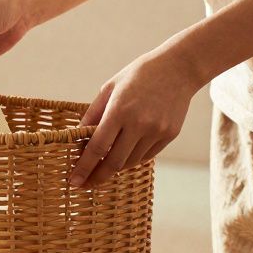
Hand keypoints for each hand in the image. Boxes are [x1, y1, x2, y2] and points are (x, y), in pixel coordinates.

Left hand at [70, 49, 198, 187]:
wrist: (179, 68)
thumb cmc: (139, 75)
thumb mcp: (110, 87)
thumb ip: (93, 114)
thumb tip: (79, 138)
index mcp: (119, 110)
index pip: (97, 147)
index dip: (83, 167)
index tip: (73, 181)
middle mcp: (139, 124)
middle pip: (114, 163)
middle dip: (97, 177)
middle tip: (85, 184)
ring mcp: (157, 131)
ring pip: (130, 162)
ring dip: (114, 167)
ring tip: (103, 165)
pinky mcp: (169, 135)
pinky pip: (146, 156)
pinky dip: (132, 159)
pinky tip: (125, 153)